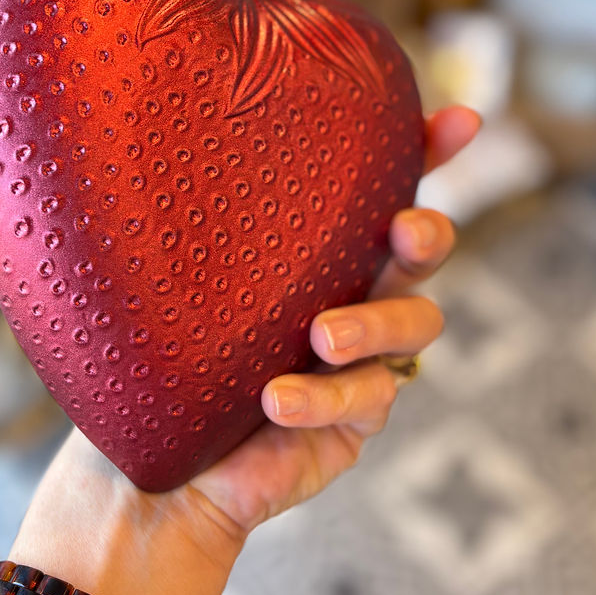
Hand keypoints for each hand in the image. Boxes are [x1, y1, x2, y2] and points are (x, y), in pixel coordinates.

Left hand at [185, 105, 479, 540]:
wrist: (152, 473)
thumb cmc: (152, 365)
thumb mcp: (161, 287)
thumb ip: (176, 229)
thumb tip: (134, 139)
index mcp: (310, 252)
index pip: (379, 190)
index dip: (430, 153)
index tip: (461, 121)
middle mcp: (348, 294)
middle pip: (422, 252)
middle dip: (427, 233)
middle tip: (405, 229)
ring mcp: (360, 360)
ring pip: (416, 323)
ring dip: (375, 323)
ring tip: (322, 336)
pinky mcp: (357, 421)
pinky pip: (367, 399)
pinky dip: (323, 398)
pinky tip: (276, 402)